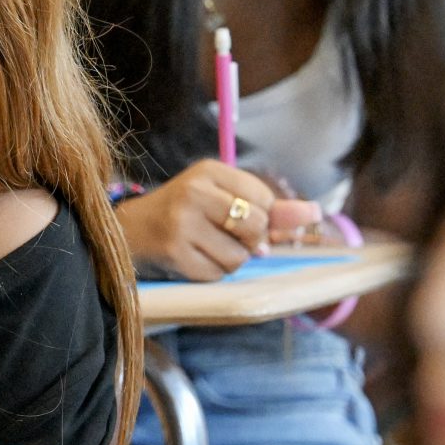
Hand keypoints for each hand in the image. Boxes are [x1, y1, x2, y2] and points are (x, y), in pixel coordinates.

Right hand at [115, 161, 322, 280]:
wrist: (129, 231)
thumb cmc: (184, 212)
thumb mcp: (222, 197)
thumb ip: (270, 207)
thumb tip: (315, 213)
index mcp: (208, 170)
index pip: (264, 199)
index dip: (261, 217)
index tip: (237, 217)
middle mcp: (195, 192)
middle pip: (256, 228)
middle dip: (249, 240)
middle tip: (223, 235)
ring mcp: (182, 224)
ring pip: (239, 256)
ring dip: (230, 260)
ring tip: (205, 247)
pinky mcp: (175, 253)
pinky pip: (218, 274)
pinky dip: (212, 272)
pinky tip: (193, 259)